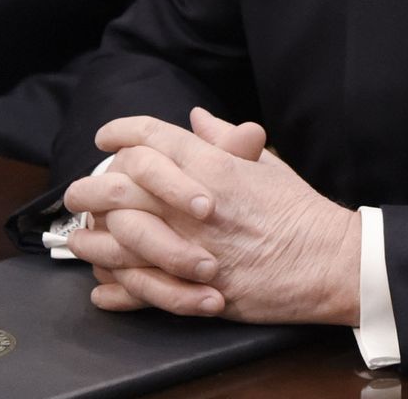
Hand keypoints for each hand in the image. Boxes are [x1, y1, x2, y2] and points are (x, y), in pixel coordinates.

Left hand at [65, 108, 360, 325]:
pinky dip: (114, 286)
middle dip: (90, 185)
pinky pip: (138, 288)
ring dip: (92, 237)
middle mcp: (194, 205)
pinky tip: (101, 282)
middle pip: (120, 184)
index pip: (151, 138)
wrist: (330, 263)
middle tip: (77, 190)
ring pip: (119, 238)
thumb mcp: (266, 164)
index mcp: (213, 167)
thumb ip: (226, 141)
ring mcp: (191, 248)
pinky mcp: (195, 289)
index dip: (121, 131)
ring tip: (80, 236)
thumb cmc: (302, 213)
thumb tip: (196, 118)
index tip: (106, 137)